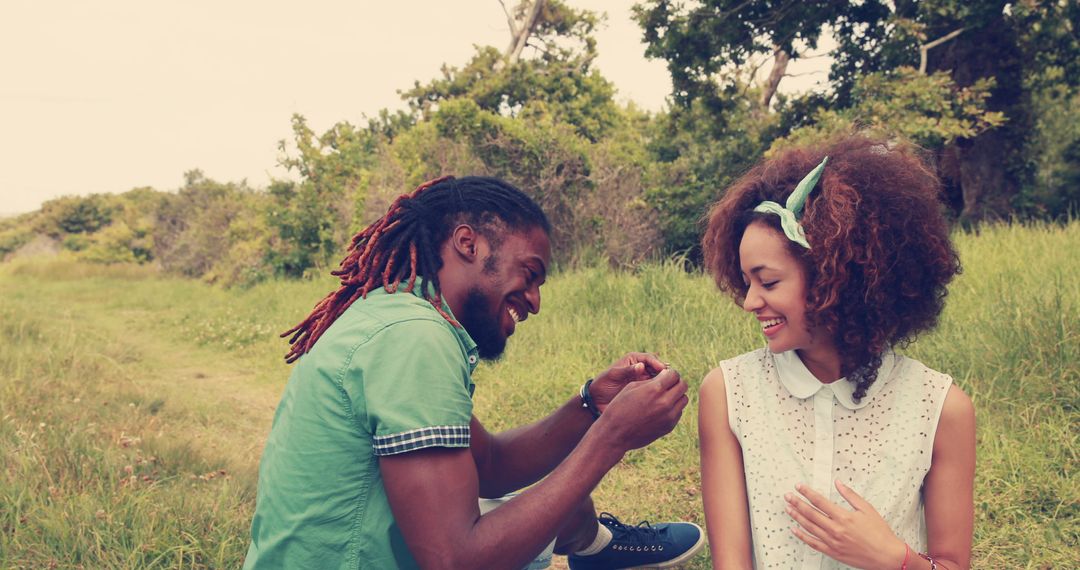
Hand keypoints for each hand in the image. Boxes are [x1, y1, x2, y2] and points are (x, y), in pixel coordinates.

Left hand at [588, 352, 667, 411]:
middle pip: (657, 367)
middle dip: (664, 372)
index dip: (657, 363)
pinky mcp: (644, 390)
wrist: (597, 400)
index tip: (663, 369)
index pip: (649, 358)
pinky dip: (660, 390)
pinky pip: (655, 388)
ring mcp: (643, 379)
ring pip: (659, 378)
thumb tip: (641, 366)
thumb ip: (627, 370)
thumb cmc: (603, 384)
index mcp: (633, 360)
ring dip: (664, 382)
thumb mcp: (613, 376)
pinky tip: (665, 395)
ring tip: (670, 387)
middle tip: (671, 379)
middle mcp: (640, 368)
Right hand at [593, 368, 687, 451]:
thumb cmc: (620, 407)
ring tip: (664, 397)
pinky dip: (673, 408)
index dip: (669, 373)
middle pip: (683, 385)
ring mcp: (669, 416)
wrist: (615, 434)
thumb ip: (652, 380)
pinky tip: (660, 409)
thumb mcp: (632, 387)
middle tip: (667, 384)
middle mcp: (665, 402)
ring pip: (684, 399)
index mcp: (655, 389)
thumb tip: (666, 375)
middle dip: (676, 382)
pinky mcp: (669, 427)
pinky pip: (678, 412)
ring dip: (676, 395)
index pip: (674, 374)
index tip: (664, 375)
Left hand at [785, 480, 906, 569]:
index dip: (807, 492)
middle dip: (797, 503)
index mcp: (843, 517)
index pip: (819, 501)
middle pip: (810, 513)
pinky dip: (802, 536)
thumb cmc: (880, 533)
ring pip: (809, 527)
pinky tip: (795, 529)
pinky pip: (813, 543)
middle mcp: (835, 529)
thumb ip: (850, 495)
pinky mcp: (833, 552)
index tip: (798, 486)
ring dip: (797, 517)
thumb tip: (838, 483)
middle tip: (787, 496)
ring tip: (788, 508)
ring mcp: (833, 542)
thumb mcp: (867, 509)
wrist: (887, 556)